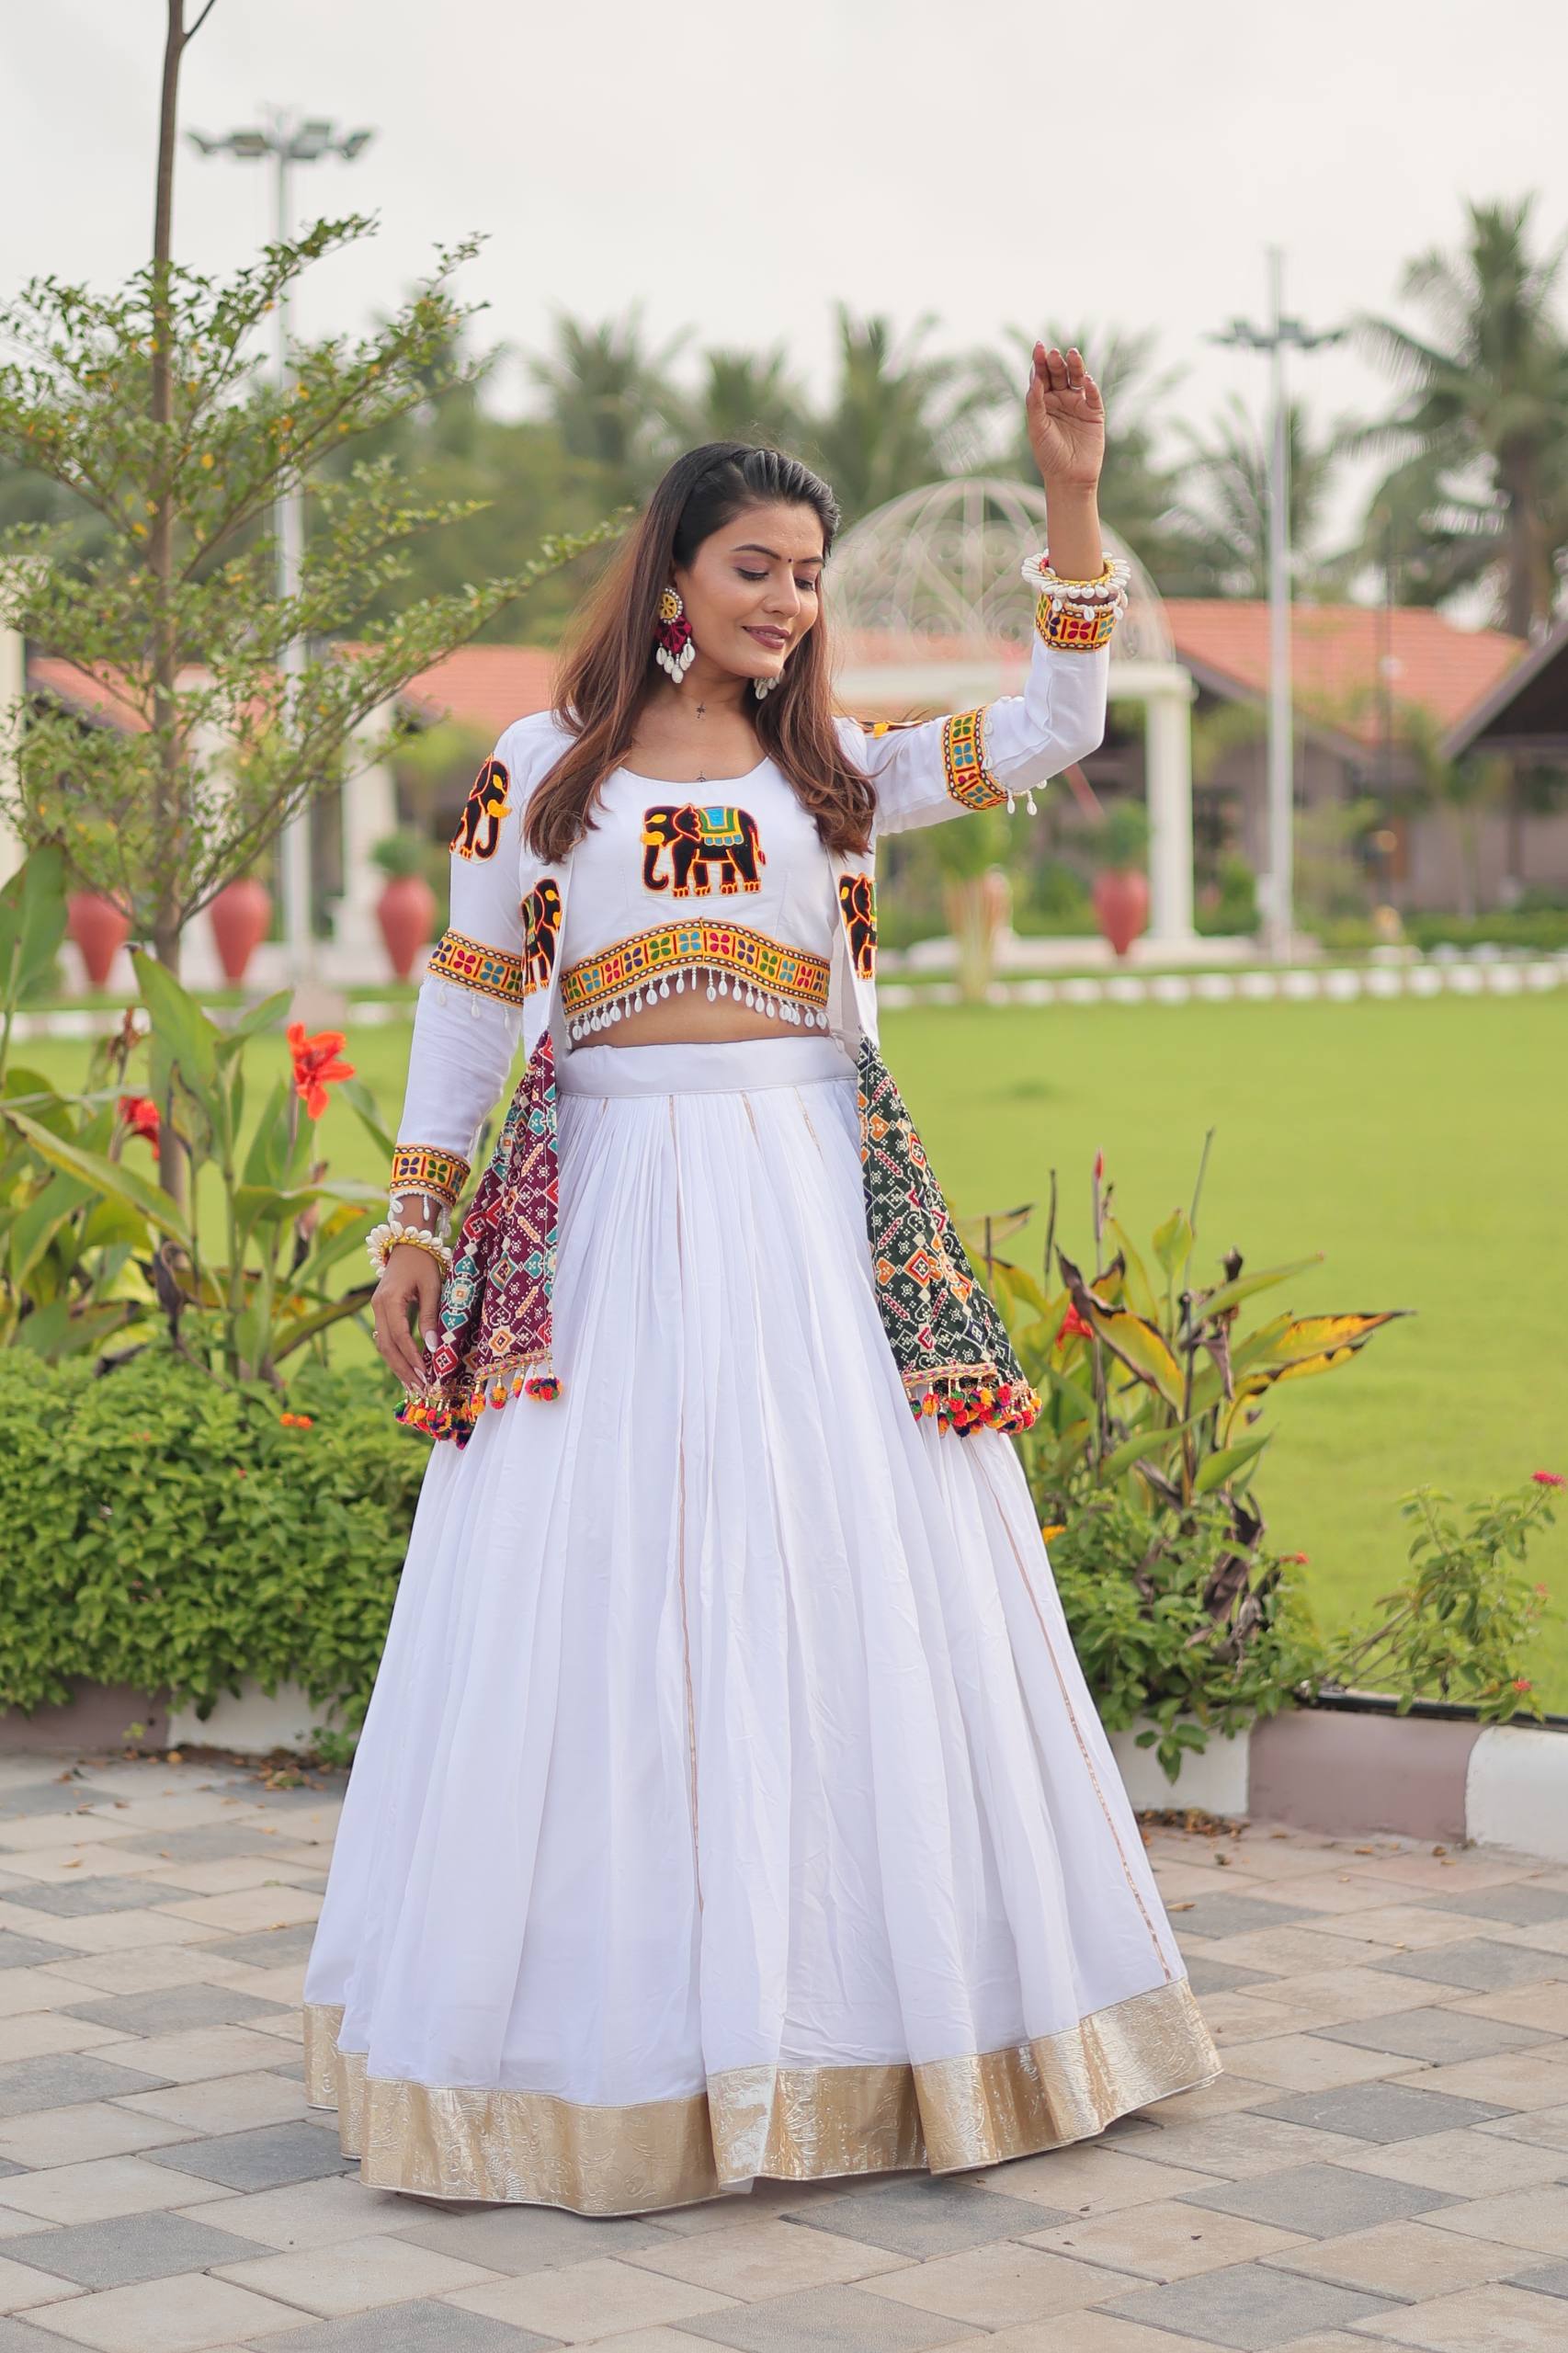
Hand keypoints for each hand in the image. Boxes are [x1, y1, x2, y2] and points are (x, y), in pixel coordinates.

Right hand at [372, 1243, 442, 1392]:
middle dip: (403, 1369)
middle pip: (386, 1346)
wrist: (408, 1242)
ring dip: (397, 1366)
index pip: (399, 1336)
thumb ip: (430, 1317)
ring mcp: (376, 1309)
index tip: (425, 1374)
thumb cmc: (424, 1262)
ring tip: (413, 1385)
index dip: (412, 1357)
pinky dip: (395, 1355)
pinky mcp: (380, 1311)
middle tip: (420, 1388)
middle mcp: (378, 1306)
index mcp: (389, 1300)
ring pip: (382, 1345)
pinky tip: (406, 1368)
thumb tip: (433, 1346)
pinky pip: (385, 1338)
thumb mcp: (432, 1287)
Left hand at [1025, 343, 1104, 491]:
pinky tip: (1087, 380)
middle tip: (1053, 354)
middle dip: (1056, 363)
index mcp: (1043, 401)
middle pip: (1059, 374)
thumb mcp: (1037, 427)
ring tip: (1072, 354)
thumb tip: (1035, 378)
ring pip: (1077, 379)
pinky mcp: (1094, 412)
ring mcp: (1078, 404)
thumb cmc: (1048, 454)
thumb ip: (1035, 403)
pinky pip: (1093, 396)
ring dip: (1076, 366)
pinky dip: (1091, 387)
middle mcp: (1061, 399)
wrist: (1068, 477)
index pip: (1041, 376)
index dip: (1040, 362)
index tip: (1038, 348)